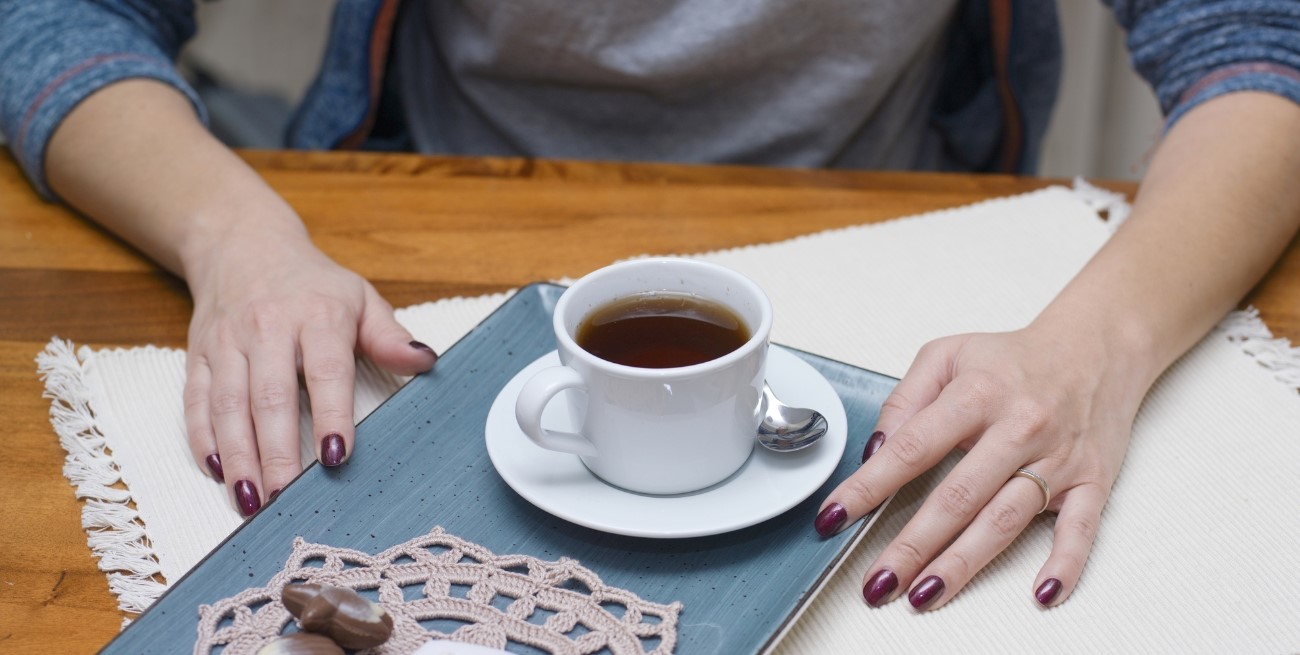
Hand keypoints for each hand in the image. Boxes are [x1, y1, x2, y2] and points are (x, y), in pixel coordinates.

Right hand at [181, 225, 436, 516]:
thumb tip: (426, 361)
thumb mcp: (360, 298)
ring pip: (229, 405)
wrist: (243, 244)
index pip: (326, 370)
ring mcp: (228, 342)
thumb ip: (389, 336)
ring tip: (251, 500)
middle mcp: (267, 328)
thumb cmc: (312, 283)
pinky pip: (197, 401)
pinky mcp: (199, 355)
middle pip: (270, 396)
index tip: (335, 456)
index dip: (331, 414)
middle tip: (284, 497)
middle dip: (276, 451)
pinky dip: (203, 439)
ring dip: (238, 456)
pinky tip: (216, 473)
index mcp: (317, 315)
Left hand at [815, 321, 1154, 608]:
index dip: (869, 485)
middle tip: (879, 579)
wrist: (1097, 348)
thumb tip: (876, 450)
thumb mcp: (948, 356)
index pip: (912, 447)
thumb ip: (905, 400)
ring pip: (1004, 519)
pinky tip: (1040, 593)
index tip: (837, 515)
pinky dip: (1064, 564)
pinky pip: (1080, 529)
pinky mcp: (1092, 481)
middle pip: (957, 496)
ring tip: (925, 593)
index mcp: (977, 394)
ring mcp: (1056, 458)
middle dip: (913, 544)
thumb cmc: (1015, 359)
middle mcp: (1017, 427)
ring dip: (963, 562)